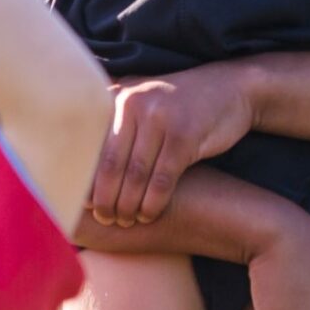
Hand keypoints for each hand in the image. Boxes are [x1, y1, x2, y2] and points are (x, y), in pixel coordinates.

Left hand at [89, 68, 254, 226]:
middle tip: (106, 219)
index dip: (85, 179)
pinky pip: (162, 179)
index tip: (83, 204)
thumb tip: (79, 167)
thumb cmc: (180, 106)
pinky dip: (153, 202)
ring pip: (135, 175)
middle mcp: (134, 103)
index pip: (93, 147)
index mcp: (119, 97)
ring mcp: (160, 118)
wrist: (230, 89)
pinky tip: (149, 214)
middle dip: (105, 198)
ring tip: (127, 221)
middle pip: (110, 164)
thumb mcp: (144, 102)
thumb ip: (115, 124)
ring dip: (128, 205)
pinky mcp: (185, 135)